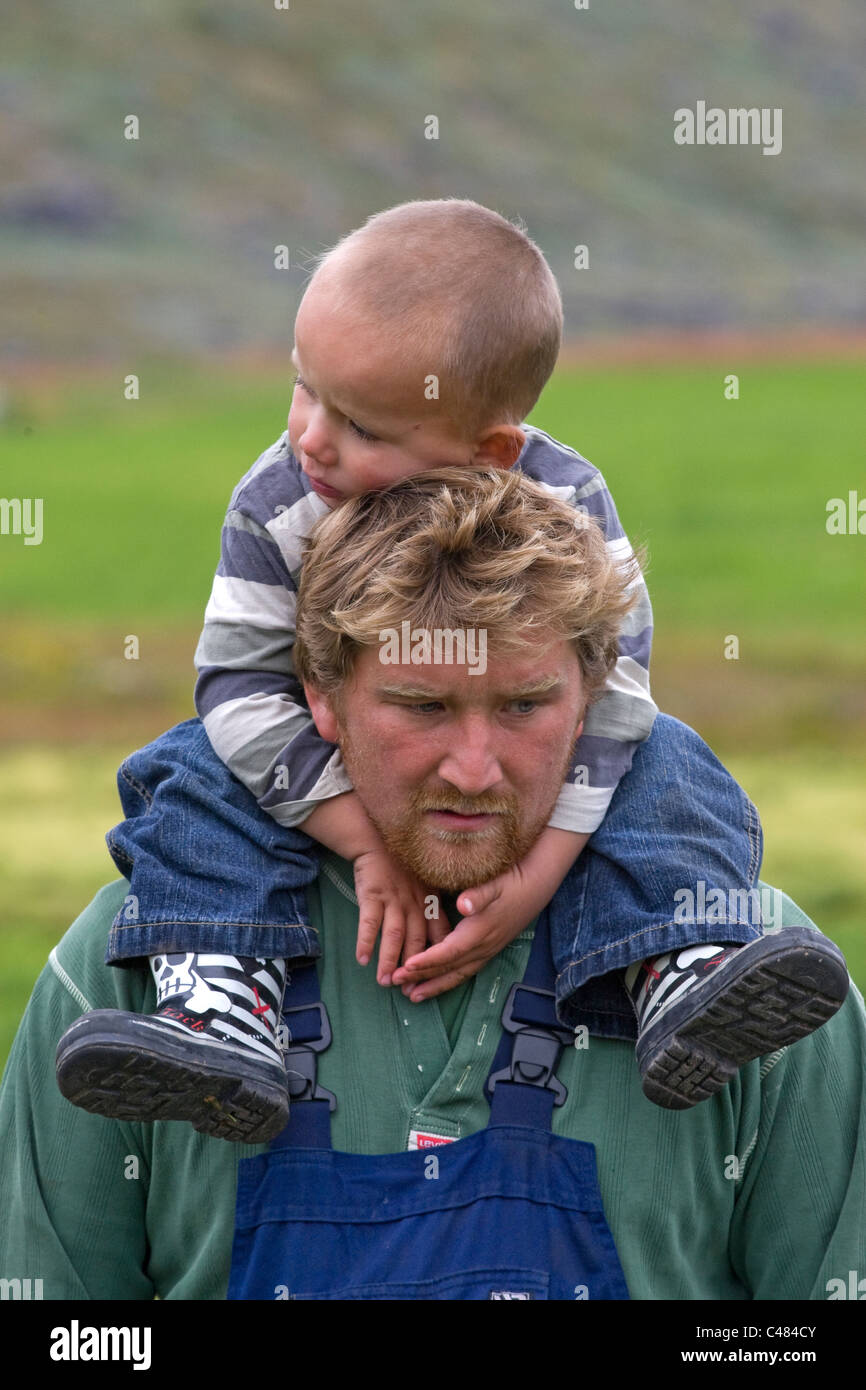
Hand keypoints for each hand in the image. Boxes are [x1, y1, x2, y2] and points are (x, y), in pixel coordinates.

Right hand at [353, 848, 448, 985]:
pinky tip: (362, 959)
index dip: (437, 958)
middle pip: (416, 940)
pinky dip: (366, 941)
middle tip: (408, 992)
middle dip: (413, 968)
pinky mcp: (372, 896)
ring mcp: (393, 900)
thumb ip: (434, 906)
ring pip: (394, 936)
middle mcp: (414, 903)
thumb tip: (443, 935)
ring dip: (389, 960)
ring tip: (384, 982)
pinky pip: (369, 923)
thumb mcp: (427, 882)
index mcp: (430, 901)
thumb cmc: (403, 865)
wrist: (378, 840)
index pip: (439, 934)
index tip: (434, 979)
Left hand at [391, 860, 547, 1001]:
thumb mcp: (495, 882)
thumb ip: (478, 895)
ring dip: (434, 986)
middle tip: (395, 983)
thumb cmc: (512, 879)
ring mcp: (487, 950)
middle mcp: (483, 946)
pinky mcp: (489, 949)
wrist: (537, 884)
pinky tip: (436, 985)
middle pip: (449, 968)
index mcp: (479, 931)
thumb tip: (463, 906)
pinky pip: (465, 971)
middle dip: (421, 977)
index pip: (448, 952)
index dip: (427, 961)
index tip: (405, 966)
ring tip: (412, 996)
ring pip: (457, 975)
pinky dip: (448, 981)